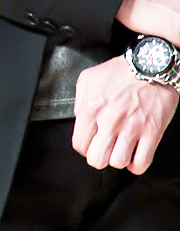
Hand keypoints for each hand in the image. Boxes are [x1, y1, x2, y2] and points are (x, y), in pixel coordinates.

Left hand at [72, 54, 177, 173]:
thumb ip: (79, 101)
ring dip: (119, 159)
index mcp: (91, 108)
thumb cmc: (121, 71)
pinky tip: (134, 155)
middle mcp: (109, 121)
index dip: (85, 147)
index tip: (91, 143)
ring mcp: (131, 129)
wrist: (150, 65)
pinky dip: (136, 165)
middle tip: (105, 148)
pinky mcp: (151, 133)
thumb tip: (79, 120)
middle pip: (97, 159)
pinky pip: (140, 163)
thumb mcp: (89, 79)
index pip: (80, 144)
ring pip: (118, 163)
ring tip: (121, 149)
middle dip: (100, 156)